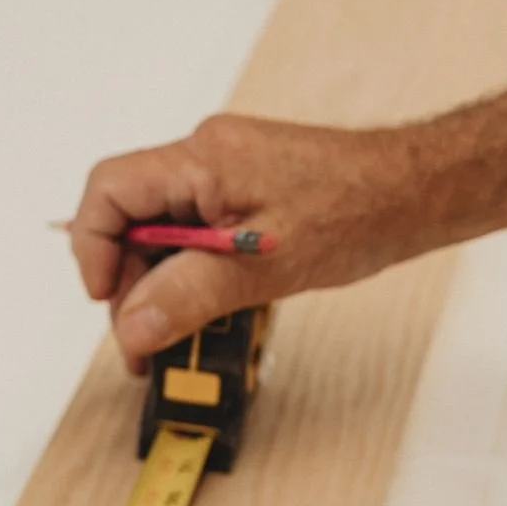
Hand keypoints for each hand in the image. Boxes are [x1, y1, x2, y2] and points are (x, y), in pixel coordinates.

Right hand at [69, 113, 419, 371]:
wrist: (414, 192)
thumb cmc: (356, 213)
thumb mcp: (264, 266)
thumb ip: (189, 295)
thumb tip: (130, 328)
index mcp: (203, 160)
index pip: (109, 191)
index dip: (92, 249)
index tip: (108, 301)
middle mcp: (205, 158)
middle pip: (128, 221)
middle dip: (126, 287)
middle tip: (143, 347)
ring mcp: (222, 174)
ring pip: (157, 233)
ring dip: (155, 290)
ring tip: (168, 343)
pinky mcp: (239, 193)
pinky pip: (188, 234)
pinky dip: (185, 276)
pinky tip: (198, 312)